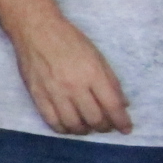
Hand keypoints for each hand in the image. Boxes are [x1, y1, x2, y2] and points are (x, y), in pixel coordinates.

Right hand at [11, 16, 133, 134]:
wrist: (36, 31)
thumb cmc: (70, 41)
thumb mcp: (98, 56)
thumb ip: (111, 81)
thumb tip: (122, 104)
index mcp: (93, 74)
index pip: (112, 106)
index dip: (122, 121)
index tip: (126, 129)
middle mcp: (75, 86)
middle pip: (94, 119)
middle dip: (104, 127)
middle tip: (106, 126)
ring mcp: (55, 93)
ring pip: (73, 124)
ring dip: (84, 131)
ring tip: (87, 127)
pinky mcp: (38, 96)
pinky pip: (52, 121)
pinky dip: (63, 129)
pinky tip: (68, 127)